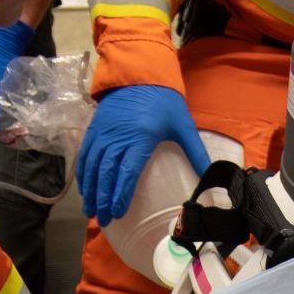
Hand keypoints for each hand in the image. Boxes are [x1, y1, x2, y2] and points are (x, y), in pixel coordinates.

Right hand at [76, 84, 210, 225]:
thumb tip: (210, 175)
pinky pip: (85, 154)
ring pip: (93, 166)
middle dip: (103, 199)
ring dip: (90, 190)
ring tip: (91, 211)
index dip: (120, 194)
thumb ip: (196, 152)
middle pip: (107, 173)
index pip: (127, 171)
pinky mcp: (94, 128)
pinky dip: (83, 173)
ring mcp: (103, 132)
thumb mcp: (183, 125)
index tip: (118, 212)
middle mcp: (118, 136)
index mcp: (141, 137)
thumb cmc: (164, 101)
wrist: (140, 73)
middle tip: (102, 219)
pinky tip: (84, 189)